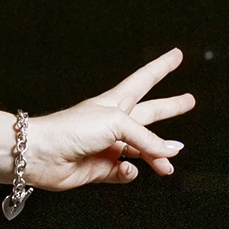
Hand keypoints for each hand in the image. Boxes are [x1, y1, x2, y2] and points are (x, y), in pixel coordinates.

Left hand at [25, 49, 193, 189]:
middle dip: (169, 106)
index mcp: (114, 103)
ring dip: (158, 157)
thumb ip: (147, 137)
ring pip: (142, 150)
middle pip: (149, 113)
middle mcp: (112, 123)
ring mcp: (107, 146)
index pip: (144, 80)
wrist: (39, 153)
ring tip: (168, 165)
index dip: (161, 68)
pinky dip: (130, 173)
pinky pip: (125, 172)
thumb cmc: (69, 129)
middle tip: (189, 100)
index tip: (175, 55)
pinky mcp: (100, 168)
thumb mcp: (116, 122)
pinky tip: (127, 169)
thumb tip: (170, 152)